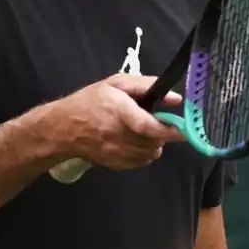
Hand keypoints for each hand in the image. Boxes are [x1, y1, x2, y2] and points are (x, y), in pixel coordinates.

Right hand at [54, 73, 186, 170]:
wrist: (63, 128)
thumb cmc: (91, 101)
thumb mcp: (116, 84)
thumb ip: (146, 86)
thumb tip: (175, 98)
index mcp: (119, 112)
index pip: (148, 127)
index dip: (169, 130)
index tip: (185, 129)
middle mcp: (118, 135)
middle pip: (154, 141)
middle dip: (162, 133)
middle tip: (156, 122)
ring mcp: (116, 153)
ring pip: (150, 154)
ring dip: (154, 143)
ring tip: (144, 131)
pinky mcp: (115, 164)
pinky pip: (141, 162)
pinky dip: (144, 153)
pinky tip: (135, 142)